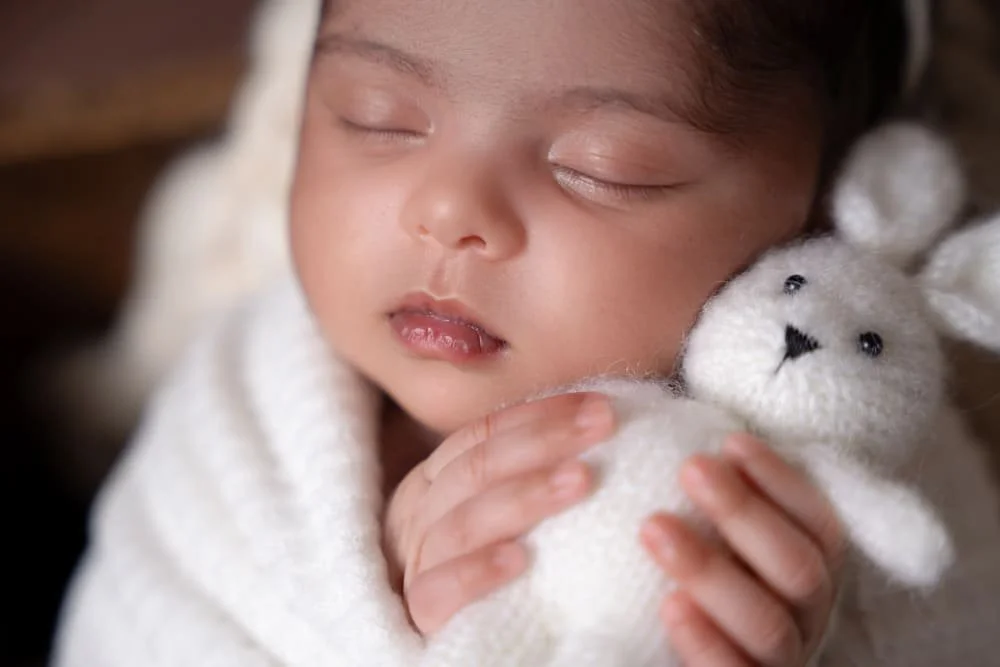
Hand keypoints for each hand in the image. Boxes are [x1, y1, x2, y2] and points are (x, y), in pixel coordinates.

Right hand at [384, 392, 614, 634]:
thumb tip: (602, 423)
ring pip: (463, 521)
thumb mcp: (497, 507)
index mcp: (438, 476)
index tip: (597, 406)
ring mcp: (418, 558)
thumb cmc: (483, 561)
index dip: (540, 414)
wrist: (449, 634)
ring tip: (580, 480)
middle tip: (601, 425)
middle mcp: (422, 510)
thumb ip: (530, 471)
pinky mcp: (420, 610)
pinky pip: (441, 588)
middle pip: (478, 466)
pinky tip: (520, 560)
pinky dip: (478, 570)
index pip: (484, 431)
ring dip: (525, 496)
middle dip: (544, 440)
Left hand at [641, 435, 844, 666]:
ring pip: (768, 625)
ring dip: (711, 572)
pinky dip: (704, 643)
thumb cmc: (694, 571)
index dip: (780, 480)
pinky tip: (668, 605)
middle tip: (690, 467)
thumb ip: (713, 494)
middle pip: (798, 567)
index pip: (818, 522)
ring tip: (654, 527)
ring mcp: (782, 661)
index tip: (729, 441)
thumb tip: (690, 439)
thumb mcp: (711, 530)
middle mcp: (807, 617)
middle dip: (744, 513)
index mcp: (812, 571)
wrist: (666, 653)